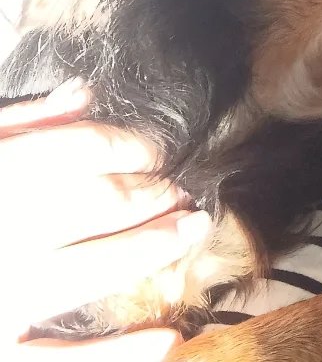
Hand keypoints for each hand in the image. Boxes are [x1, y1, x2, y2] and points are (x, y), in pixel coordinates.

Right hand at [0, 81, 211, 358]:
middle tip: (180, 192)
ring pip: (93, 270)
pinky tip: (163, 340)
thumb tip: (81, 96)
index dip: (127, 145)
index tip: (152, 149)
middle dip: (151, 194)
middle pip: (99, 202)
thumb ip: (14, 124)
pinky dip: (115, 357)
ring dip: (153, 249)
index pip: (77, 149)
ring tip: (192, 231)